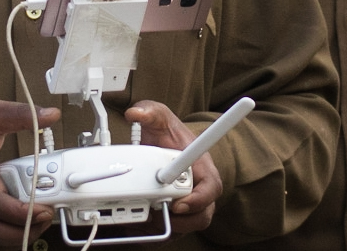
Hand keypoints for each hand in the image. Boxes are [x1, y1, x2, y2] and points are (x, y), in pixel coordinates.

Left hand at [126, 100, 222, 232]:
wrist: (164, 149)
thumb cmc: (169, 136)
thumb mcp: (160, 119)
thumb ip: (151, 111)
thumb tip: (135, 112)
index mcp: (201, 167)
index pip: (211, 189)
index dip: (198, 201)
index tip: (179, 204)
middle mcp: (199, 190)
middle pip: (201, 216)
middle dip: (180, 221)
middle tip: (158, 214)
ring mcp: (188, 206)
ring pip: (185, 229)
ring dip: (166, 228)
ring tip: (146, 219)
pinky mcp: (175, 219)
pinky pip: (170, 234)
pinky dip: (154, 234)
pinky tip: (139, 225)